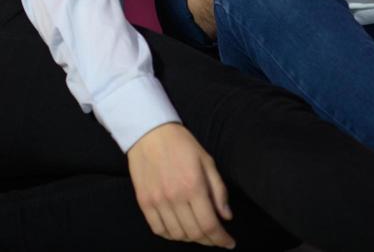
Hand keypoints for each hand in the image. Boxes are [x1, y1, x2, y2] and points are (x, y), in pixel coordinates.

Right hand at [127, 123, 235, 247]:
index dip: (221, 239)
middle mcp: (174, 197)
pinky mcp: (144, 202)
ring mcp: (157, 201)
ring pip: (177, 234)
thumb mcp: (207, 161)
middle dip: (209, 240)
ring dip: (191, 238)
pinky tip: (179, 230)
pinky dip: (170, 235)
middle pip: (194, 233)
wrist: (149, 132)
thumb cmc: (182, 145)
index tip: (229, 243)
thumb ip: (219, 190)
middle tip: (216, 238)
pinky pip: (158, 229)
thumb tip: (226, 217)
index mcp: (194, 186)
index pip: (209, 224)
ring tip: (198, 232)